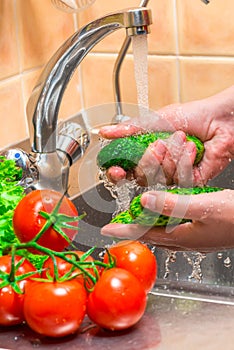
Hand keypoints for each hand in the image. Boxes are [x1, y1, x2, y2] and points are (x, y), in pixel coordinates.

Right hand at [99, 86, 233, 185]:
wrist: (221, 119)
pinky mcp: (189, 182)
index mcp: (146, 152)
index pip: (125, 170)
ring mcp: (173, 175)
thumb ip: (130, 129)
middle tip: (159, 144)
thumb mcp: (156, 120)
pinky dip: (185, 161)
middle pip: (139, 177)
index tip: (117, 170)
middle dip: (149, 160)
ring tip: (182, 140)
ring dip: (171, 156)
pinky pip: (178, 180)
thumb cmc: (193, 115)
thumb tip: (105, 132)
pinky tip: (192, 150)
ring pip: (159, 179)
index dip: (117, 173)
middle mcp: (158, 166)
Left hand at [101, 189, 233, 251]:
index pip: (144, 234)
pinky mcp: (201, 231)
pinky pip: (174, 226)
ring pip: (162, 230)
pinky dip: (164, 218)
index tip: (105, 231)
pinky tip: (165, 213)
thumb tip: (144, 199)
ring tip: (137, 216)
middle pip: (150, 234)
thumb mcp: (203, 207)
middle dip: (133, 227)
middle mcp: (184, 240)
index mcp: (181, 237)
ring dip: (147, 222)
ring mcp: (193, 237)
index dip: (124, 231)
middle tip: (118, 223)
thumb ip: (173, 204)